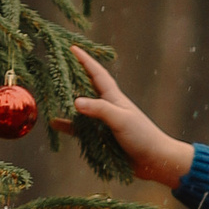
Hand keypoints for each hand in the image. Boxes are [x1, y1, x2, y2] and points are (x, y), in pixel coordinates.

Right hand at [67, 50, 194, 190]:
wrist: (155, 160)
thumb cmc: (142, 136)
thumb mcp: (121, 120)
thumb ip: (99, 110)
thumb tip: (74, 102)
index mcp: (114, 98)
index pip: (97, 74)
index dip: (85, 61)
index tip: (72, 48)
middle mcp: (107, 106)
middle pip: (87, 87)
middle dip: (74, 75)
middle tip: (59, 64)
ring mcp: (104, 122)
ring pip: (81, 107)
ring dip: (68, 100)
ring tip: (53, 92)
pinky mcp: (101, 138)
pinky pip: (79, 129)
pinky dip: (68, 126)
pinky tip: (55, 124)